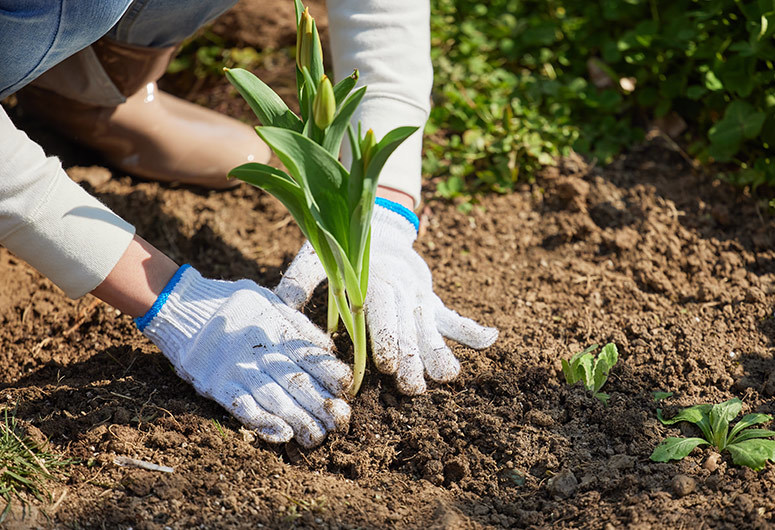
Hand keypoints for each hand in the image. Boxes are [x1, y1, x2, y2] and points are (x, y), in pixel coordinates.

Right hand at [136, 265, 351, 447]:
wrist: (180, 304)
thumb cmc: (231, 301)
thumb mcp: (268, 300)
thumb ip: (296, 323)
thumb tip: (327, 348)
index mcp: (274, 328)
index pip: (309, 355)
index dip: (330, 373)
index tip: (345, 389)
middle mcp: (259, 350)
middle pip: (296, 381)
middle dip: (321, 404)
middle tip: (340, 423)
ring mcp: (236, 368)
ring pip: (274, 398)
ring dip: (298, 420)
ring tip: (317, 437)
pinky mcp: (215, 384)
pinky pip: (242, 406)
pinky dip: (263, 422)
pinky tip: (282, 435)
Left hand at [274, 200, 497, 394]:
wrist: (375, 214)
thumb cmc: (339, 240)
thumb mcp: (316, 252)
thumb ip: (300, 277)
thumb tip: (283, 303)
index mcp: (372, 279)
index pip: (381, 311)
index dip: (386, 338)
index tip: (388, 366)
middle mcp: (400, 287)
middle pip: (407, 326)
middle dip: (411, 357)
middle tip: (413, 387)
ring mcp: (418, 293)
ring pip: (431, 326)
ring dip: (438, 351)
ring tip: (447, 376)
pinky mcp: (429, 296)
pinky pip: (453, 314)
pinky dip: (471, 327)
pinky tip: (491, 339)